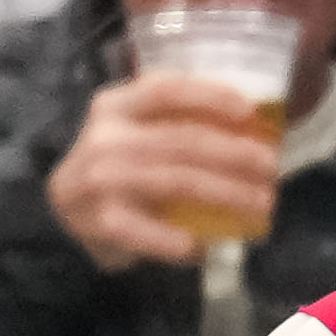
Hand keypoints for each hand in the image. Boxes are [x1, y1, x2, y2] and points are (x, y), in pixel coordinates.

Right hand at [48, 72, 284, 273]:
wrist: (63, 208)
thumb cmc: (116, 166)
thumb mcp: (132, 132)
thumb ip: (173, 124)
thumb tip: (250, 128)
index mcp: (114, 106)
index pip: (165, 89)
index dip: (209, 95)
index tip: (248, 109)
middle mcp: (105, 137)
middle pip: (183, 140)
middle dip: (235, 153)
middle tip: (271, 166)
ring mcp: (101, 179)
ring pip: (179, 182)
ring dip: (228, 193)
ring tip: (262, 203)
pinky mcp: (102, 221)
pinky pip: (153, 232)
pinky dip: (182, 241)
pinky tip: (204, 246)